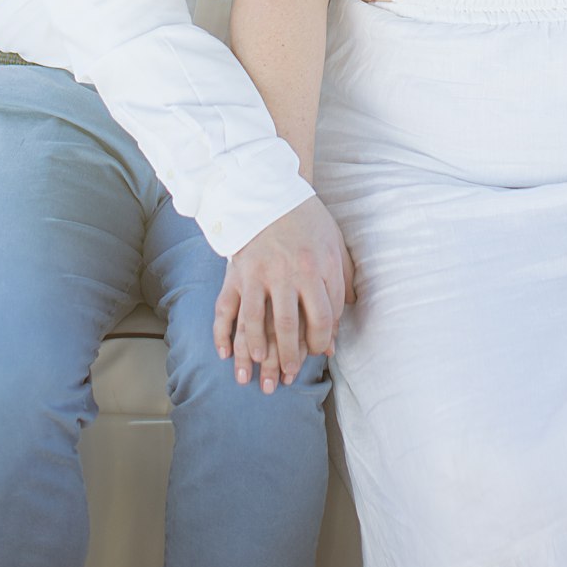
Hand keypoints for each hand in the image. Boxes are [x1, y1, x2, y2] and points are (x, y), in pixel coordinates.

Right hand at [214, 195, 355, 391]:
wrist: (271, 191)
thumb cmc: (308, 220)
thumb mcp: (335, 244)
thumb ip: (342, 282)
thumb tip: (344, 320)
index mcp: (318, 266)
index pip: (325, 316)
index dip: (323, 339)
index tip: (319, 348)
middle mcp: (288, 273)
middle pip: (290, 326)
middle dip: (291, 357)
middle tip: (290, 374)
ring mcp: (259, 273)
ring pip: (256, 323)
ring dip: (259, 352)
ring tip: (261, 369)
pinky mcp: (236, 272)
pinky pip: (226, 308)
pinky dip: (223, 334)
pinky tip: (225, 354)